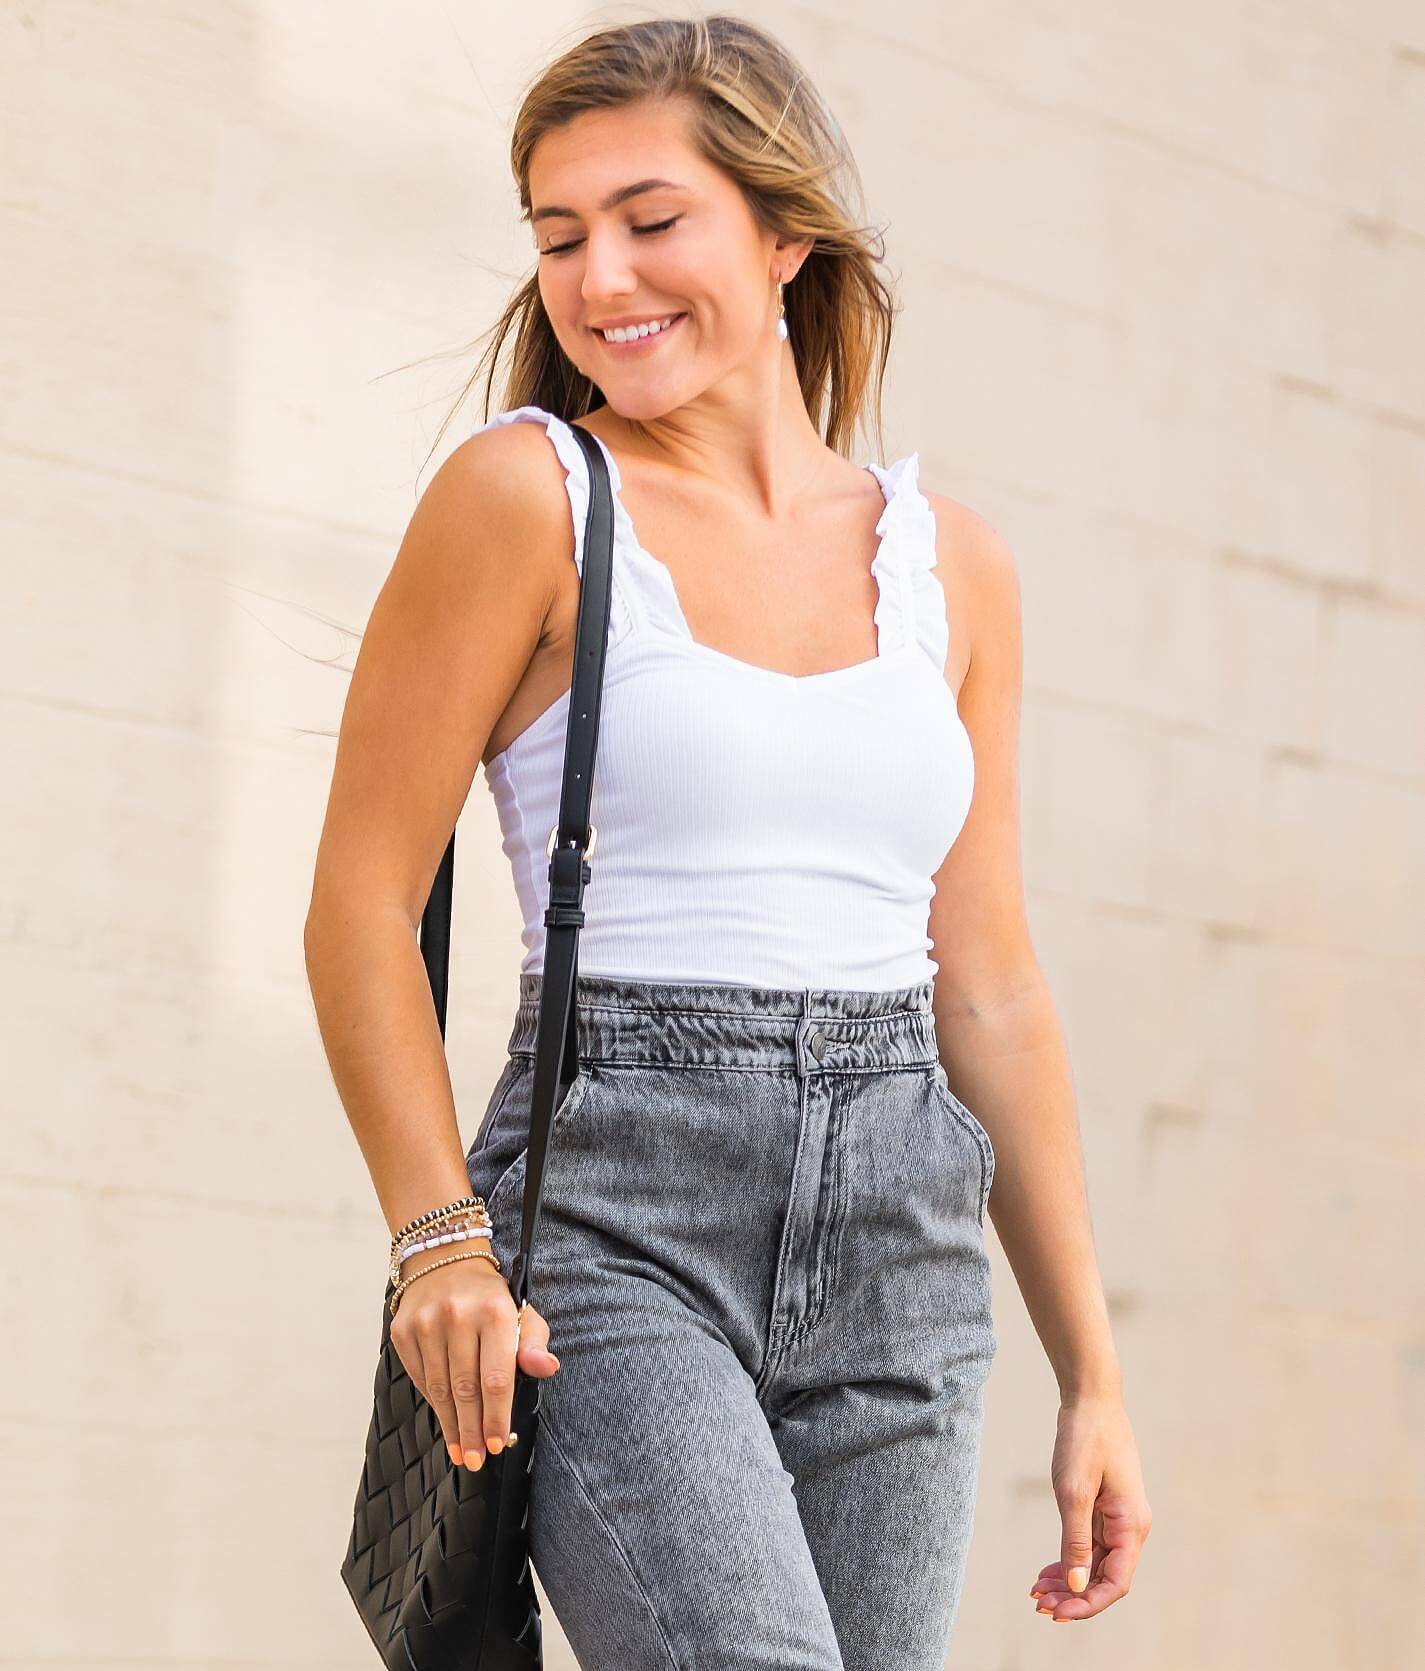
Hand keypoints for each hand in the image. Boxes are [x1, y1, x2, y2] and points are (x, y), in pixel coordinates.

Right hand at [389, 1243, 560, 1471]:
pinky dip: (432, 1403)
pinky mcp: (404, 1330)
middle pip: (466, 1389)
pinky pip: (420, 1377)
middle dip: (472, 1431)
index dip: (496, 1416)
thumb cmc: (489, 1296)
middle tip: (476, 1460)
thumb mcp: (521, 1311)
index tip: (497, 1444)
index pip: (497, 1377)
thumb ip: (534, 1342)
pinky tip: (444, 1420)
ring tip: (460, 1451)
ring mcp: (427, 1323)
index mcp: (495, 1312)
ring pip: (439, 1388)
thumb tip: (547, 1368)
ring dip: (451, 1425)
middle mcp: (459, 1316)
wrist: (444, 1258)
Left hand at [1029, 1392, 1151, 1622]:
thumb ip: (1075, 1541)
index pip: (1115, 1583)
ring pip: (1095, 1564)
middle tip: (1038, 1604)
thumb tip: (1076, 1586)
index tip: (1056, 1612)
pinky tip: (1046, 1572)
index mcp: (1131, 1526)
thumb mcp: (1073, 1492)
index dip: (1088, 1604)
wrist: (1091, 1398)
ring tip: (1037, 1592)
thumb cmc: (1084, 1440)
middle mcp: (1130, 1527)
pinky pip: (1090, 1546)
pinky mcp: (1105, 1508)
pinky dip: (1069, 1560)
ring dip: (1069, 1581)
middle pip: (1105, 1578)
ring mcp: (1118, 1518)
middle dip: (1073, 1596)